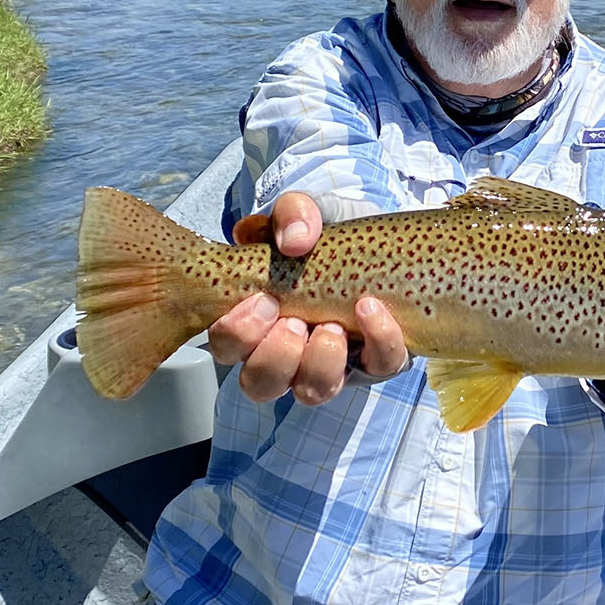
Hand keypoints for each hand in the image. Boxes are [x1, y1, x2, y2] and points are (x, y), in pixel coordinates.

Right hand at [205, 191, 410, 406]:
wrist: (379, 240)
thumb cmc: (326, 236)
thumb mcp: (305, 214)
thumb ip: (292, 213)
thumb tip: (294, 239)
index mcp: (256, 319)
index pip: (225, 346)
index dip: (237, 333)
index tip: (264, 300)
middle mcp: (287, 352)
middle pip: (259, 384)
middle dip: (275, 356)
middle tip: (295, 322)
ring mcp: (331, 363)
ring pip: (310, 391)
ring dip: (320, 362)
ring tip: (333, 326)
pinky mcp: (377, 360)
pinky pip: (378, 367)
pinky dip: (378, 341)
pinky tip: (373, 309)